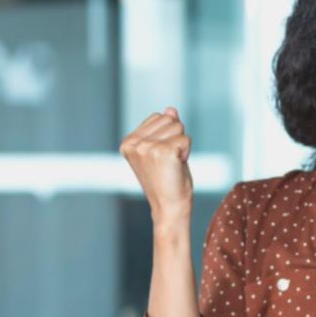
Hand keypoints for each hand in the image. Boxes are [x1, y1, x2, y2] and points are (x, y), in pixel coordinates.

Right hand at [120, 107, 192, 224]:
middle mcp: (134, 143)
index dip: (168, 135)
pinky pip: (186, 139)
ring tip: (173, 164)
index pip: (159, 117)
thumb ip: (165, 129)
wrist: (169, 208)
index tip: (163, 157)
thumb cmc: (168, 181)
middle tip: (170, 162)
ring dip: (182, 146)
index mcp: (128, 142)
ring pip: (178, 127)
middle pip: (169, 119)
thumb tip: (170, 109)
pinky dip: (187, 152)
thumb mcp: (163, 150)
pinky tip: (178, 166)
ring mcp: (146, 147)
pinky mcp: (162, 151)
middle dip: (176, 138)